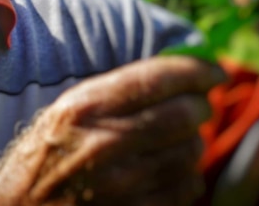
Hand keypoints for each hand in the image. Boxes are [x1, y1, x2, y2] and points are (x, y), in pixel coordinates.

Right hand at [0, 56, 223, 205]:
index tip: (213, 71)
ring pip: (190, 152)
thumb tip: (179, 71)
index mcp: (85, 108)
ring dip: (192, 142)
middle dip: (200, 106)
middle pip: (183, 115)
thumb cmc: (45, 155)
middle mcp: (105, 144)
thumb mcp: (68, 108)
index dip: (196, 71)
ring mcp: (122, 185)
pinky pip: (186, 188)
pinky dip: (186, 175)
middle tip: (198, 105)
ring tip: (176, 140)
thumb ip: (118, 90)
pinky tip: (168, 170)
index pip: (157, 78)